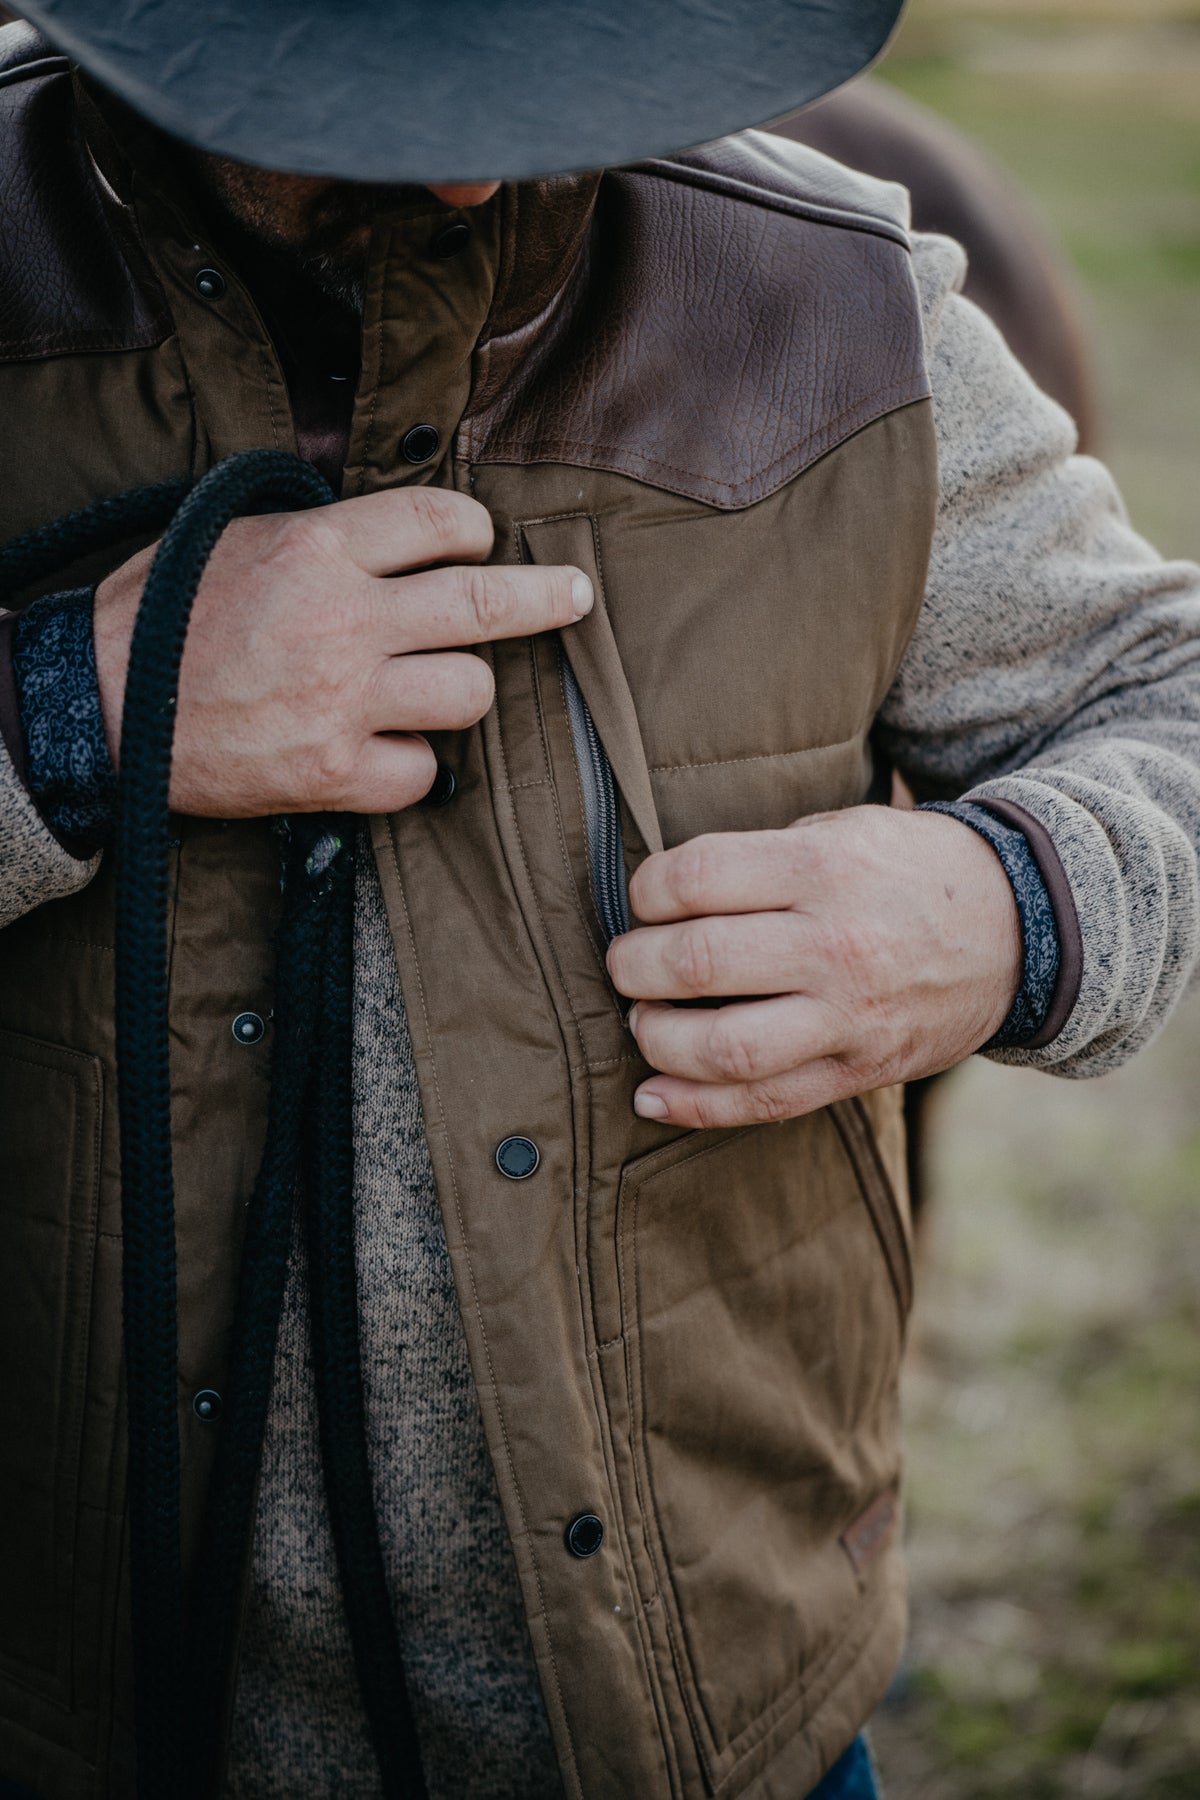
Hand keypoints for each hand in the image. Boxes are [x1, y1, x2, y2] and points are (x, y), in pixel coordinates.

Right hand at [93, 486, 591, 815]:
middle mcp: (344, 619)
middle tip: (575, 598)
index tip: (480, 543)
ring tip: (423, 690)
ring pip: (470, 692)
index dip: (475, 530)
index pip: (444, 521)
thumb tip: (406, 532)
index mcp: (320, 547)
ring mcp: (344, 700)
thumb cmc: (168, 616)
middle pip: (487, 605)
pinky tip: (380, 750)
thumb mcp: (243, 537)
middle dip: (547, 598)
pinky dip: (412, 765)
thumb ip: (327, 531)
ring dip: (458, 690)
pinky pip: (425, 772)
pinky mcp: (335, 772)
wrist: (103, 710)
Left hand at [606, 806, 1021, 1128]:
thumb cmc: (907, 869)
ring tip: (642, 1020)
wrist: (1018, 928)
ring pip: (722, 1047)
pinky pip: (763, 1103)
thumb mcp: (844, 829)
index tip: (645, 899)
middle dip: (634, 966)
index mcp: (827, 868)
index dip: (647, 891)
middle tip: (627, 963)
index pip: (697, 879)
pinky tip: (650, 1095)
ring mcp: (850, 1017)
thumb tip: (661, 899)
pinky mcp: (859, 1071)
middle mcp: (837, 945)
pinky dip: (693, 1106)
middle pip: (697, 962)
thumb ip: (760, 859)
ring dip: (656, 1037)